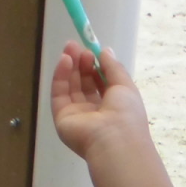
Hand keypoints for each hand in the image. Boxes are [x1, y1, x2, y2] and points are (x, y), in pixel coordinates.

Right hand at [50, 44, 148, 160]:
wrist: (115, 141)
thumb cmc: (126, 114)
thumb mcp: (125, 86)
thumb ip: (113, 67)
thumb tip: (105, 50)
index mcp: (113, 107)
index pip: (100, 83)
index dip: (95, 66)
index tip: (91, 49)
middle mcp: (94, 112)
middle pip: (84, 84)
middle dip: (80, 64)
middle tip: (76, 45)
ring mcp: (77, 116)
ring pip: (71, 87)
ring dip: (70, 67)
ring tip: (70, 48)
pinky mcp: (62, 118)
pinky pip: (60, 94)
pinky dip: (61, 76)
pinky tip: (65, 60)